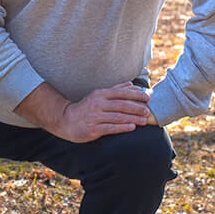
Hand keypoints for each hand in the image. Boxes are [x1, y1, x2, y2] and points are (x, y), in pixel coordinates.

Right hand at [26, 82, 151, 142]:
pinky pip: (110, 128)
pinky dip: (122, 127)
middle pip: (121, 105)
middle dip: (136, 108)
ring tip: (144, 121)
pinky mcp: (93, 129)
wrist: (66, 120)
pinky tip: (132, 127)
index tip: (147, 98)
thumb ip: (115, 90)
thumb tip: (131, 84)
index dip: (135, 95)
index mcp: (100, 94)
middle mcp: (97, 104)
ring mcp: (95, 117)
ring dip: (133, 118)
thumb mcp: (98, 95)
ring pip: (118, 117)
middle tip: (148, 111)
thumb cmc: (85, 108)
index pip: (121, 93)